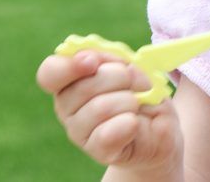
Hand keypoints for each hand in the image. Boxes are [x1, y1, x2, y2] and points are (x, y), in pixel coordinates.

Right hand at [36, 51, 183, 171]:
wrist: (160, 126)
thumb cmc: (141, 91)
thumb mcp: (130, 65)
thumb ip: (109, 58)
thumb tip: (90, 58)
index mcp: (70, 81)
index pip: (50, 73)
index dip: (68, 66)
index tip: (92, 62)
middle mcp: (67, 107)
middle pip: (84, 87)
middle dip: (120, 77)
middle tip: (133, 83)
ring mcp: (79, 132)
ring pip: (100, 107)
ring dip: (129, 100)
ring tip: (136, 104)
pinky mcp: (98, 151)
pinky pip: (109, 134)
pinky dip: (129, 122)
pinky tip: (134, 122)